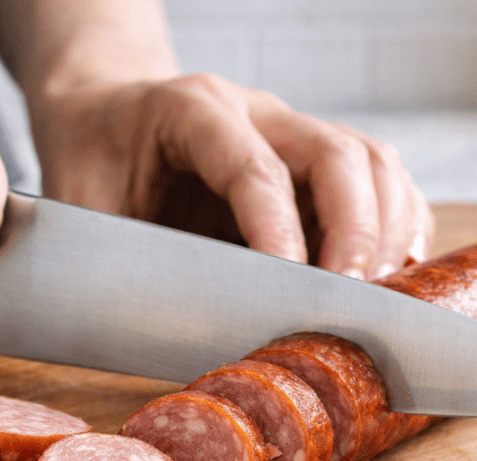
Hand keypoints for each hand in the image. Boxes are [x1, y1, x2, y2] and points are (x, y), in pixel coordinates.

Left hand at [32, 73, 433, 279]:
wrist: (106, 115)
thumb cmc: (91, 163)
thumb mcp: (79, 206)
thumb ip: (114, 257)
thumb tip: (163, 334)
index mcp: (191, 110)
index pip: (253, 167)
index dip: (278, 232)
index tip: (289, 291)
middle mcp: (255, 111)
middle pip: (336, 153)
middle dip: (355, 231)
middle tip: (348, 300)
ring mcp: (291, 130)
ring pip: (370, 161)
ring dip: (387, 229)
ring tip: (380, 296)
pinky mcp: (311, 160)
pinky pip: (377, 180)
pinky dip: (397, 226)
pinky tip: (392, 273)